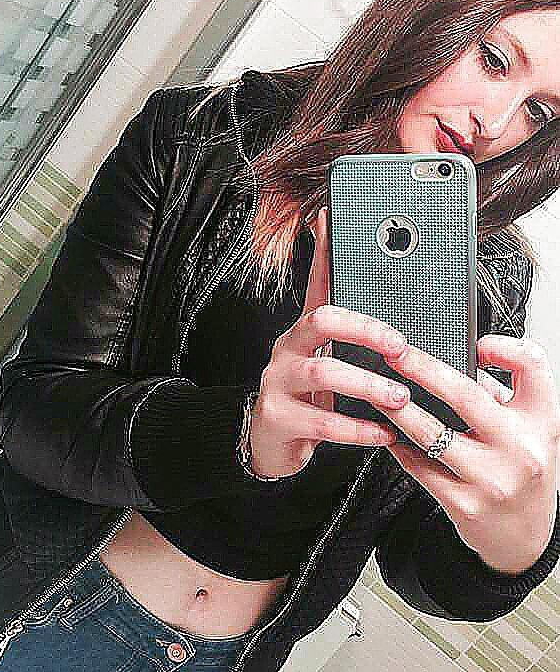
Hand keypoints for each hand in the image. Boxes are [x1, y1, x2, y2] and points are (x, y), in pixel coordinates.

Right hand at [248, 207, 411, 477]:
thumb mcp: (326, 362)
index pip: (319, 289)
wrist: (270, 442)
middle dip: (366, 330)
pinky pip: (322, 420)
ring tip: (401, 398)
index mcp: (302, 333)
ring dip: (368, 384)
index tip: (340, 228)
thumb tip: (387, 314)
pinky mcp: (278, 418)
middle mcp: (286, 350)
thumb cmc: (307, 397)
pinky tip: (383, 433)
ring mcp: (278, 382)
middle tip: (401, 346)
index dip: (330, 262)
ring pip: (323, 372)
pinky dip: (358, 428)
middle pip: (322, 322)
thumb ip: (350, 336)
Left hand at [381, 328, 559, 574]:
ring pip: (432, 432)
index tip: (476, 343)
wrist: (525, 537)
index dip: (505, 346)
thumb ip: (502, 395)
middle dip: (421, 368)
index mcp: (544, 421)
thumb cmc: (523, 471)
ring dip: (398, 409)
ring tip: (377, 391)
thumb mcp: (532, 429)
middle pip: (465, 394)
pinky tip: (388, 432)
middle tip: (393, 353)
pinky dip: (400, 446)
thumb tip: (455, 362)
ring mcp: (493, 480)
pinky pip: (421, 466)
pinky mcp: (465, 505)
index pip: (533, 366)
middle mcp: (522, 449)